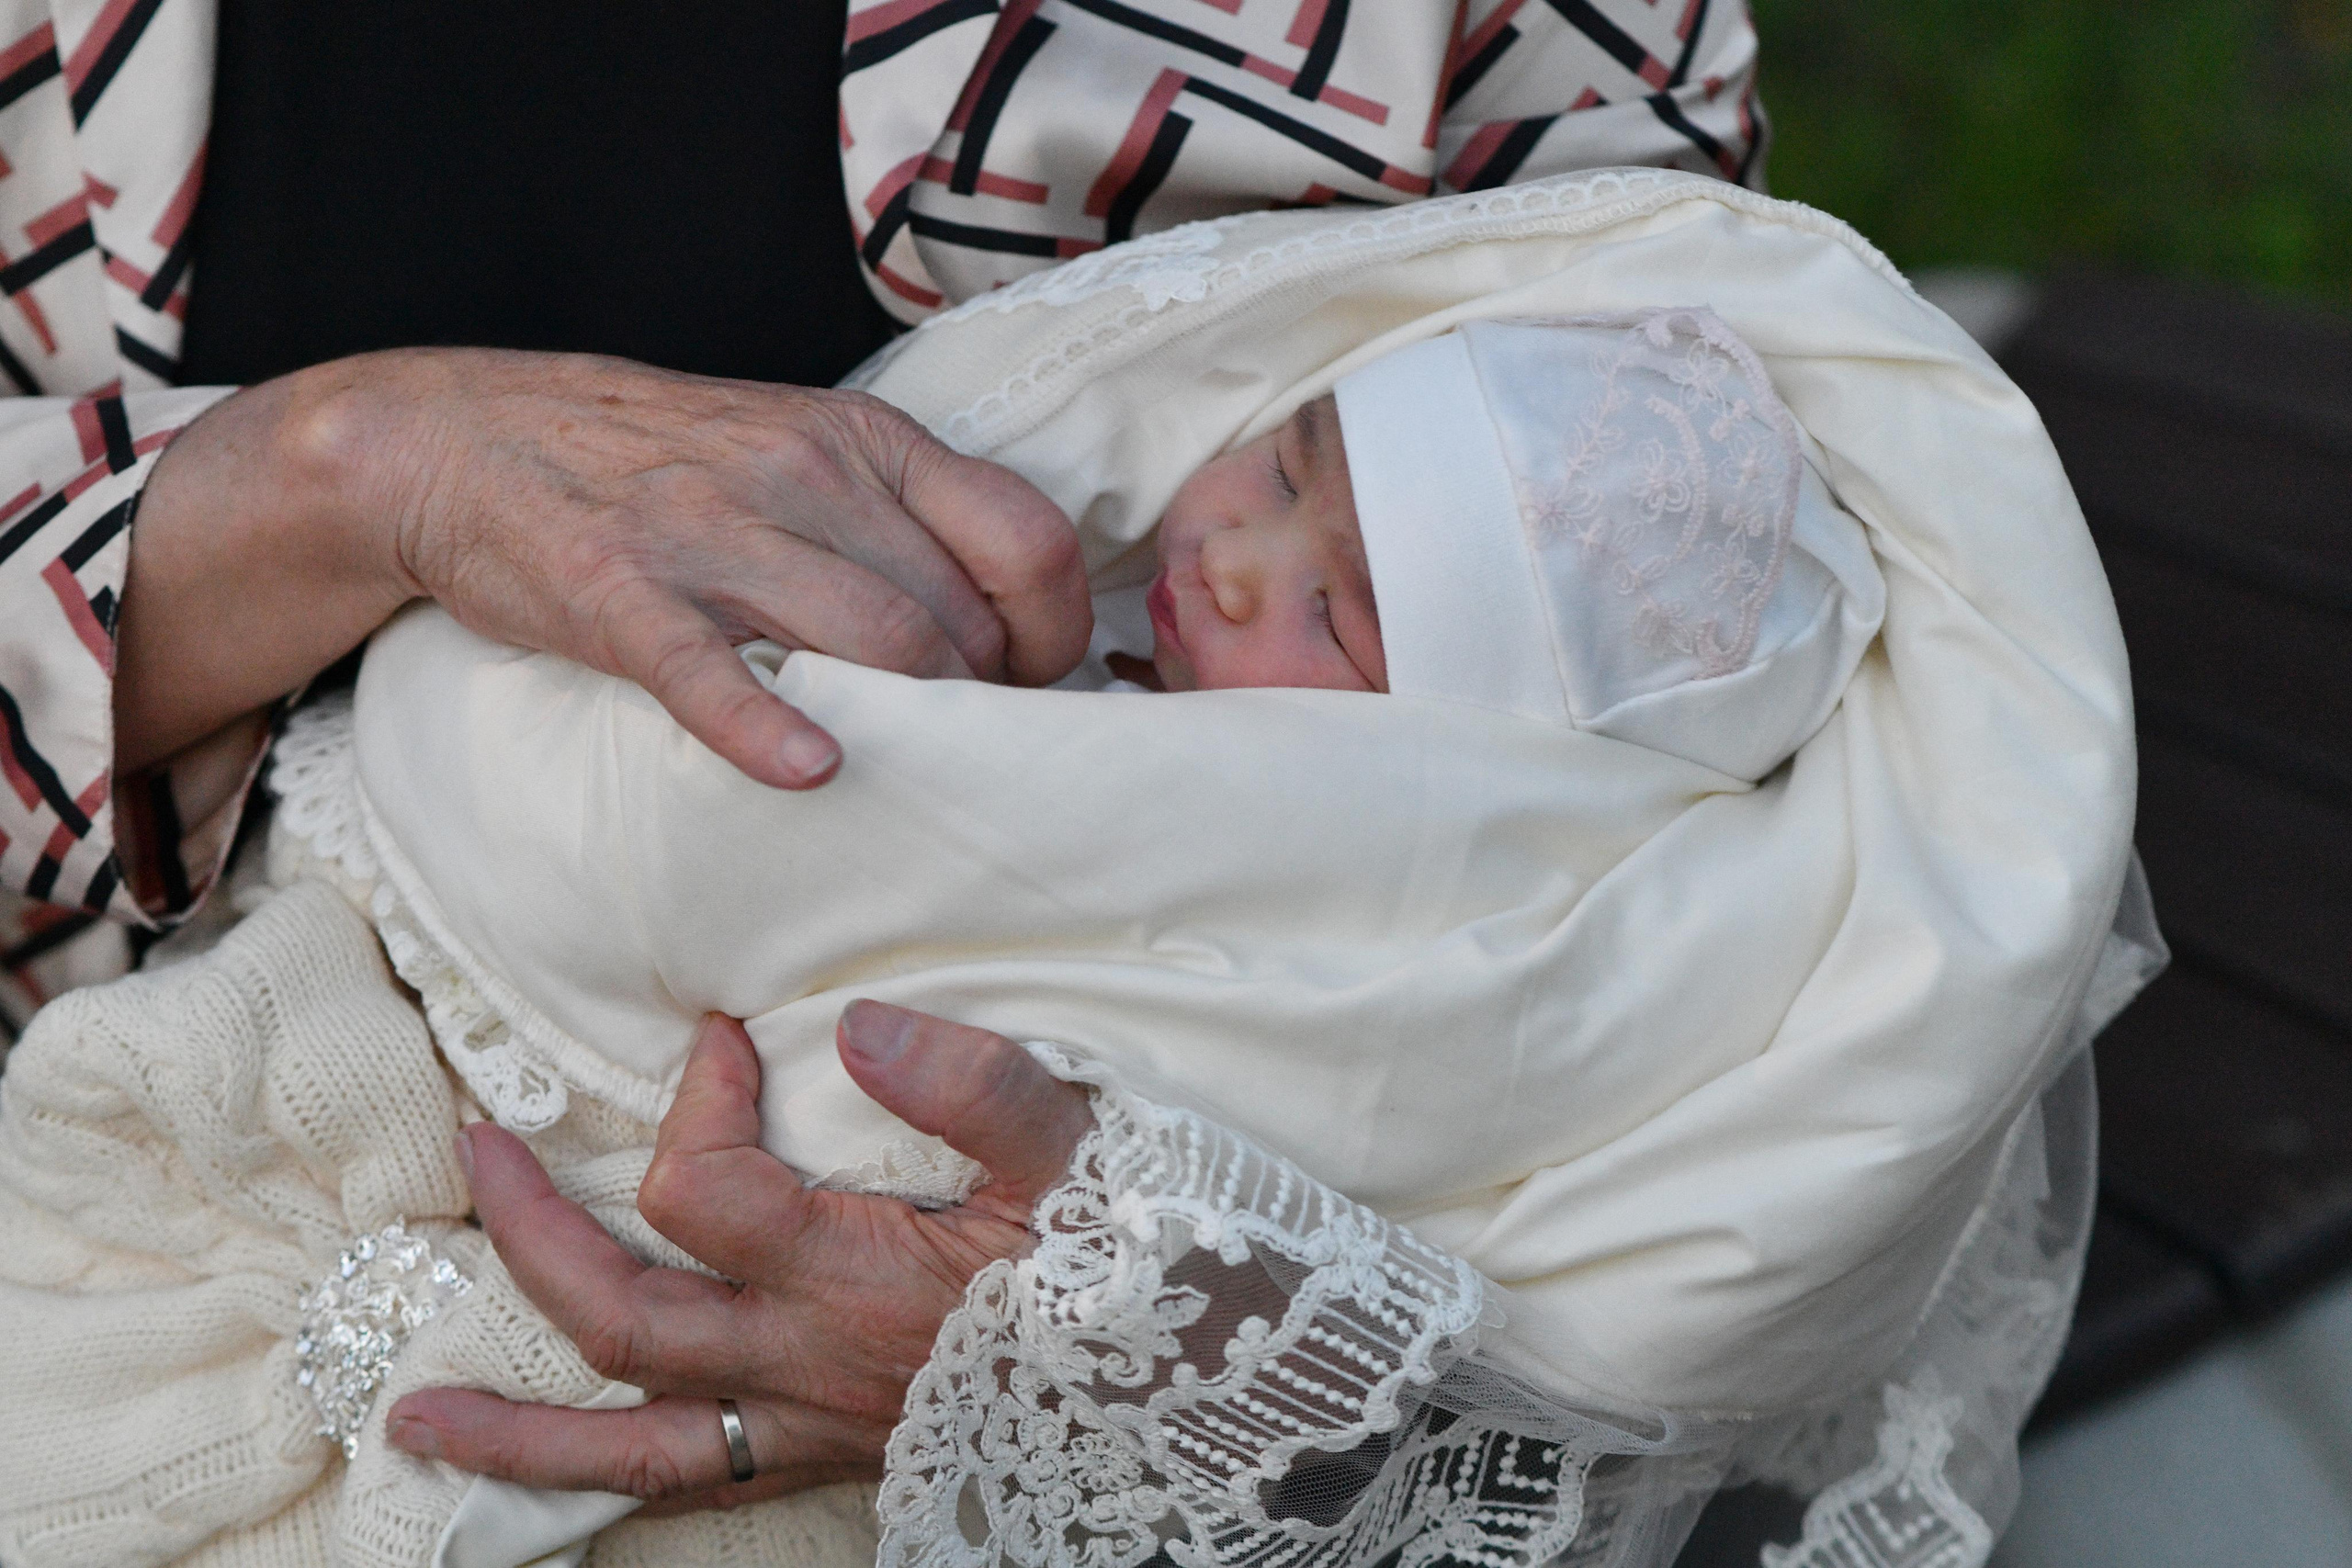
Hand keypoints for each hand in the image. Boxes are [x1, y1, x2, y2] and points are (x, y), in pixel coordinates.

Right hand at [118, 350, 1090, 784]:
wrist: (465, 436)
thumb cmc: (661, 461)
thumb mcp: (802, 448)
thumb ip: (899, 518)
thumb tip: (1006, 620)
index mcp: (867, 440)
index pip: (1027, 539)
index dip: (1055, 636)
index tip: (1034, 688)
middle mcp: (806, 474)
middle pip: (955, 620)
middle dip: (978, 709)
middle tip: (966, 757)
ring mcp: (710, 530)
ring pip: (871, 644)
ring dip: (909, 730)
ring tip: (909, 777)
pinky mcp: (619, 592)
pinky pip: (711, 671)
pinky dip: (766, 731)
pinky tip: (808, 773)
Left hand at [383, 1003, 1094, 1507]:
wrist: (1198, 1396)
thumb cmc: (1137, 1269)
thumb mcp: (1078, 1155)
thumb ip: (975, 1085)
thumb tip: (859, 1024)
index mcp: (852, 1282)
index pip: (705, 1186)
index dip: (694, 1095)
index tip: (722, 1033)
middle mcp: (805, 1366)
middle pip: (621, 1318)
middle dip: (531, 1238)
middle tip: (475, 1154)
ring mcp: (810, 1425)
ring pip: (634, 1448)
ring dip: (519, 1437)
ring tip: (415, 1422)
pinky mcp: (830, 1454)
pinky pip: (698, 1481)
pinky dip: (616, 1475)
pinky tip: (570, 1466)